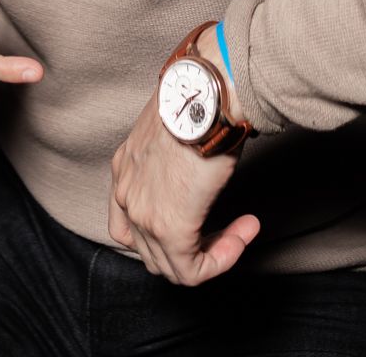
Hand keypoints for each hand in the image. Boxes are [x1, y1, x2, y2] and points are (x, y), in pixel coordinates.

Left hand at [108, 72, 258, 283]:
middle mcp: (126, 193)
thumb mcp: (174, 127)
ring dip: (210, 254)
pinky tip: (240, 236)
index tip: (200, 219)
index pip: (128, 222)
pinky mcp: (170, 230)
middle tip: (223, 231)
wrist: (207, 94)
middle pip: (148, 249)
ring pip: (170, 265)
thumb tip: (198, 163)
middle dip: (189, 247)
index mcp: (125, 166)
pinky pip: (192, 270)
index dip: (162, 233)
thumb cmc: (199, 98)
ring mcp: (144, 215)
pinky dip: (219, 261)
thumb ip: (175, 152)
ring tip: (238, 234)